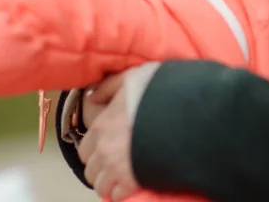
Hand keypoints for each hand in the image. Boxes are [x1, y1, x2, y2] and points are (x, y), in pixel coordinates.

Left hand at [78, 62, 159, 200]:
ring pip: (102, 186)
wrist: (184, 111)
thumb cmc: (158, 93)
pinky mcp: (134, 181)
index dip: (94, 151)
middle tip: (114, 166)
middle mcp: (105, 149)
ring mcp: (118, 167)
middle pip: (91, 171)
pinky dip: (122, 192)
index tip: (105, 151)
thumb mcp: (131, 78)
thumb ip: (109, 86)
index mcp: (102, 126)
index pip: (84, 149)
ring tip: (122, 179)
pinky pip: (118, 195)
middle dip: (100, 170)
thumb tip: (92, 97)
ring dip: (110, 184)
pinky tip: (131, 186)